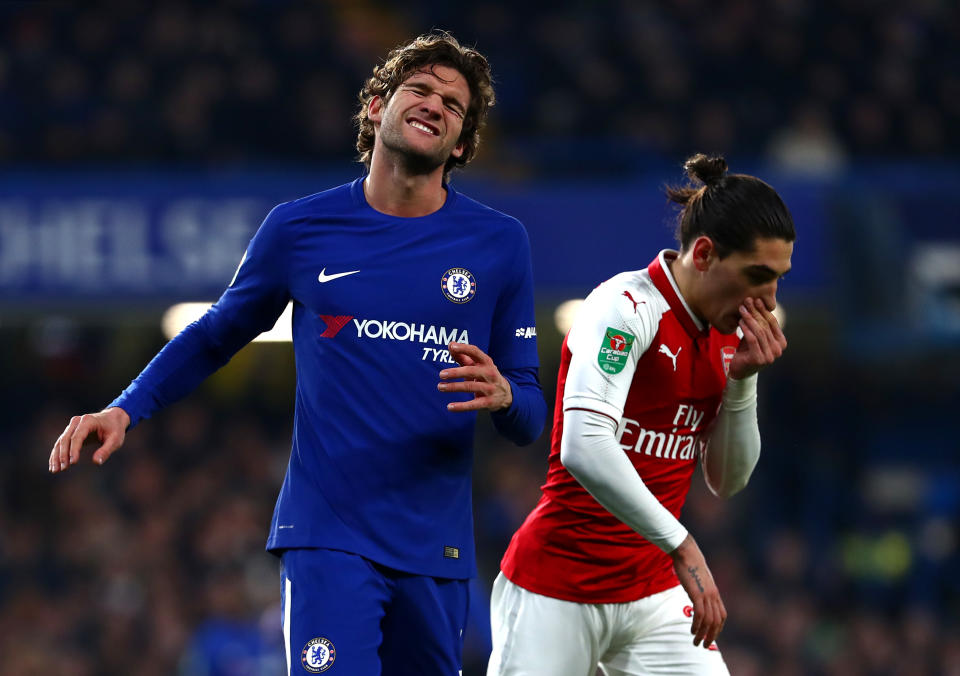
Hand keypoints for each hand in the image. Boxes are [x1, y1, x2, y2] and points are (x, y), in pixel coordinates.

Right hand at [49, 407, 129, 472]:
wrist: (113, 419)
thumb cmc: (115, 429)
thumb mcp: (115, 440)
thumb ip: (106, 450)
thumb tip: (96, 462)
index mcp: (88, 421)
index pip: (77, 436)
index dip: (74, 450)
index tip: (73, 462)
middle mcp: (77, 421)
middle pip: (65, 439)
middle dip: (63, 455)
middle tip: (63, 469)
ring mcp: (72, 426)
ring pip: (60, 441)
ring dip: (57, 456)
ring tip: (55, 470)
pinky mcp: (70, 432)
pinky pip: (61, 443)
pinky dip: (57, 454)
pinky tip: (54, 465)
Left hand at [437, 342, 512, 411]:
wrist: (505, 395)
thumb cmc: (486, 376)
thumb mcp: (478, 365)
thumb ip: (463, 356)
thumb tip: (451, 345)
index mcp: (486, 362)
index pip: (475, 352)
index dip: (464, 348)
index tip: (453, 347)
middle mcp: (489, 374)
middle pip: (471, 371)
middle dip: (456, 372)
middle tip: (441, 374)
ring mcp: (490, 388)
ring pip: (470, 387)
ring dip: (453, 387)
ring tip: (440, 387)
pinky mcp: (488, 402)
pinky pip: (473, 405)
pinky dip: (461, 406)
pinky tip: (450, 407)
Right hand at [669, 534, 726, 648]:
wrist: (687, 553)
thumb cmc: (690, 565)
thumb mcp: (699, 579)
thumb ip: (701, 588)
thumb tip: (697, 594)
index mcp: (715, 593)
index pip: (722, 616)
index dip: (718, 629)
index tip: (710, 636)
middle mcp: (713, 595)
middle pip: (717, 622)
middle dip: (711, 636)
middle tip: (704, 646)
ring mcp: (706, 595)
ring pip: (709, 621)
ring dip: (703, 634)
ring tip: (696, 642)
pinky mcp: (697, 594)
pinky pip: (700, 614)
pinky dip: (697, 625)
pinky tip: (692, 630)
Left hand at [728, 297, 786, 379]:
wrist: (740, 370)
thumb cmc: (748, 350)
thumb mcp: (757, 336)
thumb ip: (760, 324)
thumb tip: (757, 303)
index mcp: (781, 343)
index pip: (773, 322)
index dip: (764, 310)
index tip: (756, 300)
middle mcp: (778, 350)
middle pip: (766, 326)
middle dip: (756, 312)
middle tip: (747, 301)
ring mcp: (770, 356)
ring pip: (759, 331)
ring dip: (750, 318)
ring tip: (742, 309)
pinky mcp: (759, 359)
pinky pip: (752, 339)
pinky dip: (746, 328)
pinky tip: (740, 321)